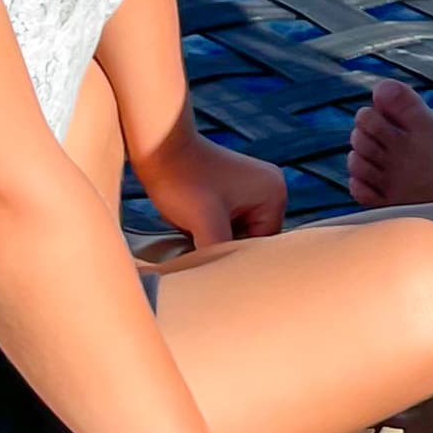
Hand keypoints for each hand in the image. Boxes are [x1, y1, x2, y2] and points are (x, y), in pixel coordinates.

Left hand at [133, 129, 287, 248]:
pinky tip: (192, 224)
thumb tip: (224, 283)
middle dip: (225, 244)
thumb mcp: (205, 224)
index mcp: (274, 193)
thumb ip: (220, 254)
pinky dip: (210, 227)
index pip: (262, 243)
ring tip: (193, 231)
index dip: (235, 255)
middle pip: (252, 238)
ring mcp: (252, 186)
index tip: (209, 259)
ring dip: (215, 237)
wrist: (159, 149)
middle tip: (198, 245)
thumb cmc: (183, 181)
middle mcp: (270, 188)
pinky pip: (228, 220)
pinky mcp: (233, 188)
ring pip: (237, 231)